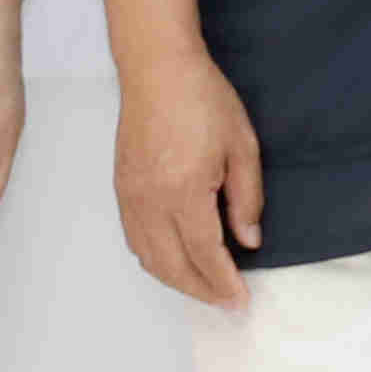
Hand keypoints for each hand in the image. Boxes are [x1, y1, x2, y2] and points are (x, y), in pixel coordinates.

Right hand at [113, 45, 268, 306]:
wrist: (157, 69)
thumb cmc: (203, 99)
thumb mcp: (241, 146)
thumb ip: (246, 199)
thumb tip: (248, 241)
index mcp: (184, 191)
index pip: (205, 253)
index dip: (223, 281)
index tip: (240, 300)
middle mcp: (151, 201)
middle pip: (173, 265)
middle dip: (200, 290)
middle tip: (225, 302)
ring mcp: (131, 197)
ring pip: (148, 257)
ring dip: (176, 280)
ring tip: (204, 287)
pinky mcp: (122, 189)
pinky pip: (135, 239)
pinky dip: (155, 260)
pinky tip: (174, 260)